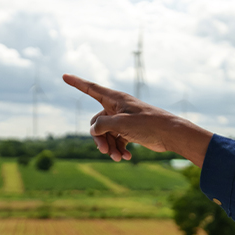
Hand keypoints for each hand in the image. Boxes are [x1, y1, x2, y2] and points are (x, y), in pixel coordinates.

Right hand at [62, 74, 209, 161]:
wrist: (171, 134)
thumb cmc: (148, 124)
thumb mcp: (121, 124)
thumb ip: (102, 125)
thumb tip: (93, 130)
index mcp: (115, 99)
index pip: (91, 88)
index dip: (77, 83)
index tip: (64, 75)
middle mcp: (118, 108)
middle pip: (97, 122)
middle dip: (99, 138)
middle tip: (104, 151)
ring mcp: (124, 120)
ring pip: (107, 134)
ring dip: (110, 147)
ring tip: (118, 158)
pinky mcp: (130, 131)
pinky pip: (117, 140)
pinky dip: (119, 149)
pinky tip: (126, 158)